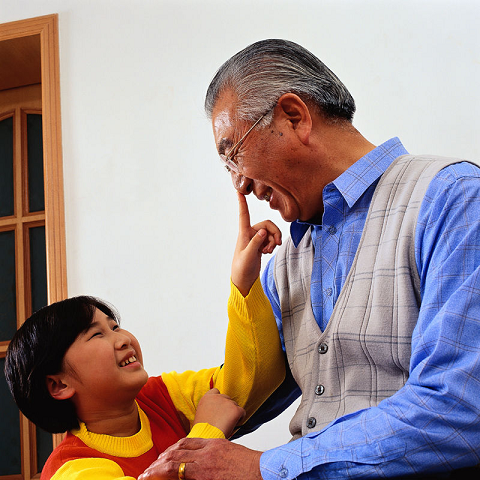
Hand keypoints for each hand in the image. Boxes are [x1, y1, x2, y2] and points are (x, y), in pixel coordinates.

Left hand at [139, 437, 262, 479]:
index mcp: (213, 443)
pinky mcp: (204, 475)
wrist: (263, 470)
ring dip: (158, 469)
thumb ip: (216, 455)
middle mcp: (206, 451)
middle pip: (177, 451)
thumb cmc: (251, 466)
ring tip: (147, 475)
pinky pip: (180, 475)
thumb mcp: (231, 454)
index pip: (186, 442)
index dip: (172, 449)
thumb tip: (209, 465)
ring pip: (174, 463)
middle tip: (149, 469)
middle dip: (161, 460)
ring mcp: (205, 463)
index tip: (164, 455)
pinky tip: (158, 479)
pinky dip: (167, 477)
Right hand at [192, 388, 245, 437]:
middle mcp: (217, 397)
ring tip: (227, 424)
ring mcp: (227, 402)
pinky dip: (240, 418)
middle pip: (227, 398)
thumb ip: (209, 408)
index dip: (219, 399)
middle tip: (224, 419)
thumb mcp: (201, 415)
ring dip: (233, 413)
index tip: (219, 407)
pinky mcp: (235, 409)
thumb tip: (217, 410)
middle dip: (227, 407)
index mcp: (207, 397)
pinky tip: (234, 425)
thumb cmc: (203, 430)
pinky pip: (242, 412)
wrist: (206, 437)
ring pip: (235, 405)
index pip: (216, 391)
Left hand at [231, 193, 281, 295]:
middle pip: (267, 225)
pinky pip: (270, 239)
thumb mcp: (248, 256)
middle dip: (274, 233)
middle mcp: (250, 233)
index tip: (239, 191)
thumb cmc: (242, 267)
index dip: (242, 203)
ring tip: (268, 251)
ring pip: (270, 232)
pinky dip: (272, 245)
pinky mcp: (260, 244)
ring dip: (273, 241)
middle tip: (276, 244)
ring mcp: (255, 239)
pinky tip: (267, 252)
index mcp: (244, 233)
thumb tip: (263, 232)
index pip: (243, 215)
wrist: (244, 279)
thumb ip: (256, 243)